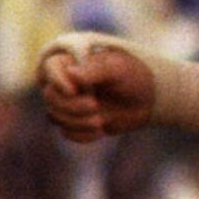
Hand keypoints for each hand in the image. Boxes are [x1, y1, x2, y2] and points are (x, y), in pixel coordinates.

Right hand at [36, 36, 153, 141]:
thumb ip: (95, 71)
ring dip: (76, 122)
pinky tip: (100, 131)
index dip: (57, 81)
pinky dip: (81, 135)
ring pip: (55, 116)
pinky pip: (67, 132)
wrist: (148, 98)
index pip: (51, 67)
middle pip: (50, 97)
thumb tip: (71, 74)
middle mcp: (65, 84)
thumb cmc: (132, 76)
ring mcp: (69, 104)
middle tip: (95, 106)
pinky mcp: (78, 122)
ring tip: (100, 121)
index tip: (74, 90)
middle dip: (71, 106)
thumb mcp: (118, 69)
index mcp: (72, 63)